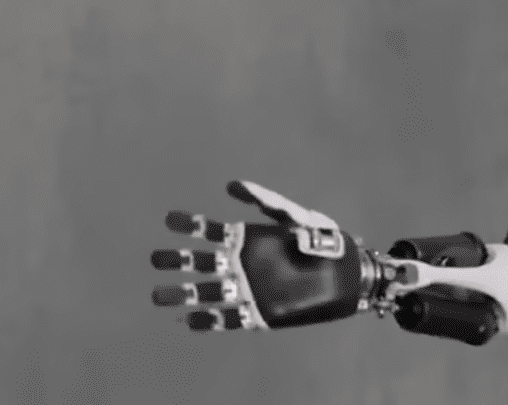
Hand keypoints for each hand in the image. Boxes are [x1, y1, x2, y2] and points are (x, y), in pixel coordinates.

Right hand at [150, 180, 379, 331]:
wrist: (352, 274)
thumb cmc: (328, 240)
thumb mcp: (300, 217)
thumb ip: (269, 204)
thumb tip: (232, 186)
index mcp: (250, 239)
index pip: (211, 232)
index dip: (190, 226)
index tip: (169, 220)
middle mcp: (243, 265)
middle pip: (202, 264)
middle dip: (178, 261)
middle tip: (155, 259)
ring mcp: (250, 290)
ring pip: (208, 292)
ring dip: (184, 294)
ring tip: (159, 295)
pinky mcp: (261, 314)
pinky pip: (230, 319)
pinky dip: (210, 321)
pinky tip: (191, 320)